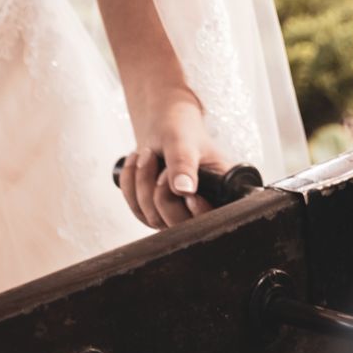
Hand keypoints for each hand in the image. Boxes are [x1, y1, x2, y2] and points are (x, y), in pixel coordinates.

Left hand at [118, 95, 229, 229]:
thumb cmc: (180, 128)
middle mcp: (203, 207)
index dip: (196, 210)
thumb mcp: (182, 139)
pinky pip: (136, 210)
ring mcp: (178, 214)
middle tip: (155, 158)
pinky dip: (130, 184)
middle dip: (159, 191)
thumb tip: (184, 189)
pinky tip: (136, 162)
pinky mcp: (156, 213)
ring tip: (146, 153)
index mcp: (222, 190)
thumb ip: (183, 162)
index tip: (182, 188)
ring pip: (153, 218)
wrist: (162, 126)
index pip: (214, 218)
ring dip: (141, 182)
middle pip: (179, 225)